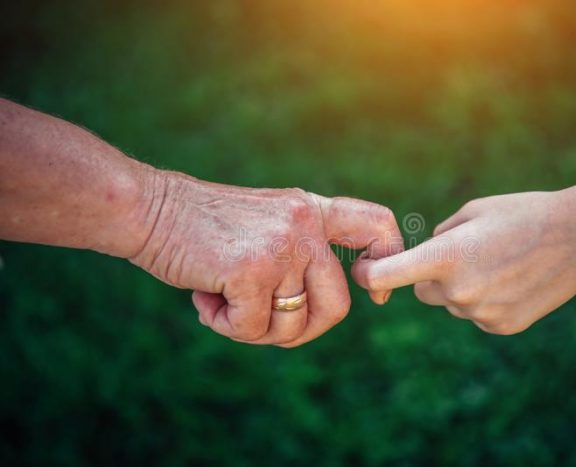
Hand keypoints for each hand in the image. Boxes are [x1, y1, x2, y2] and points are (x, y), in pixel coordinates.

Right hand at [130, 171, 403, 346]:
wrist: (148, 210)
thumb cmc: (202, 228)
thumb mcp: (264, 225)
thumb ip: (298, 255)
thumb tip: (320, 314)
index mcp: (311, 210)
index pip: (377, 224)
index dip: (387, 263)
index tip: (374, 295)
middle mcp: (305, 225)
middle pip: (338, 306)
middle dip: (302, 332)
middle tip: (263, 325)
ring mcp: (282, 246)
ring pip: (292, 325)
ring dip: (255, 330)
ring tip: (223, 305)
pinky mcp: (252, 269)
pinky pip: (254, 328)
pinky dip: (227, 327)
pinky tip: (205, 302)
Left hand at [353, 191, 575, 334]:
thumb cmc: (521, 214)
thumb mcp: (471, 212)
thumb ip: (437, 238)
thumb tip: (419, 258)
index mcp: (445, 257)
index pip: (384, 277)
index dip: (366, 274)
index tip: (363, 269)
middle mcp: (458, 292)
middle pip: (420, 291)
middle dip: (429, 276)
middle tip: (463, 256)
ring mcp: (481, 314)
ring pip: (451, 303)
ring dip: (460, 288)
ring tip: (498, 264)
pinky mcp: (501, 326)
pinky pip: (476, 314)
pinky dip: (485, 301)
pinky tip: (512, 281)